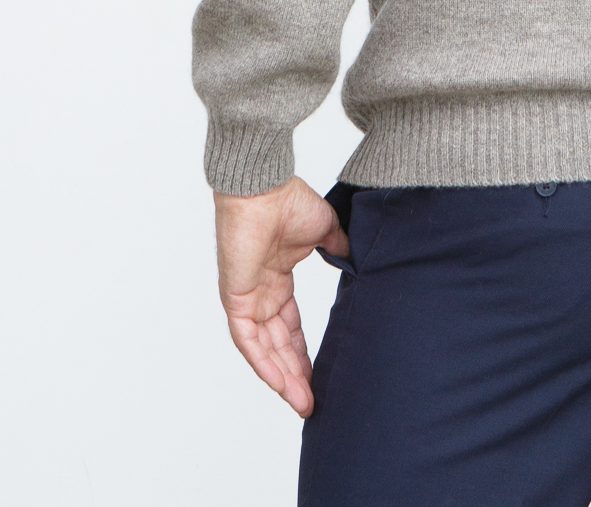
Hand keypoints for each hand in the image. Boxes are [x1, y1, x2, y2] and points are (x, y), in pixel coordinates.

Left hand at [213, 175, 350, 415]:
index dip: (304, 351)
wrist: (263, 188)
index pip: (290, 325)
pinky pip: (248, 341)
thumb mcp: (325, 229)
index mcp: (277, 278)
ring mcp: (247, 298)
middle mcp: (261, 293)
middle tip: (312, 400)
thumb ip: (338, 248)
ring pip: (264, 350)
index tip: (321, 372)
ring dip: (283, 377)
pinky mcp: (236, 299)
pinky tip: (281, 384)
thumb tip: (354, 261)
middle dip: (295, 374)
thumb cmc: (289, 200)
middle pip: (278, 345)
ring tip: (303, 402)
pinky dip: (263, 364)